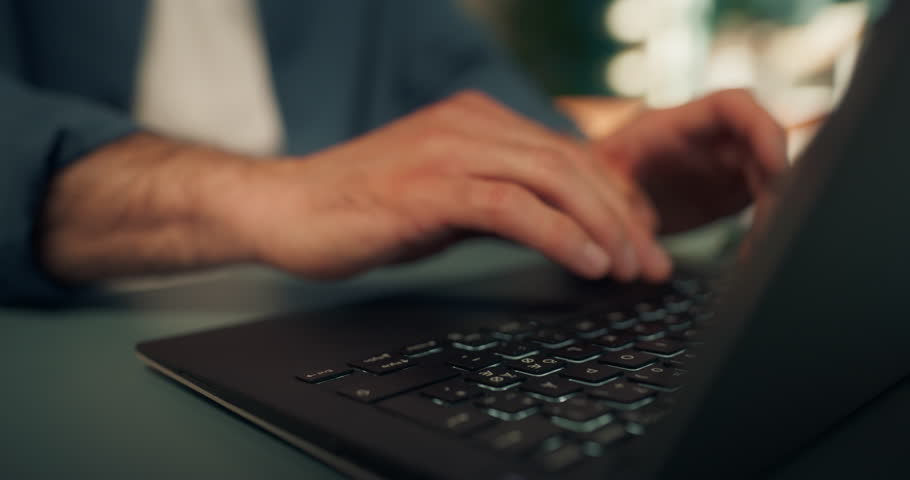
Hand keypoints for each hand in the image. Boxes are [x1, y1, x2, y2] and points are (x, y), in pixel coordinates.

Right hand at [217, 91, 672, 281]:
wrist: (287, 207)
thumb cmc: (363, 207)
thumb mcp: (446, 197)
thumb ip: (500, 200)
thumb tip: (559, 230)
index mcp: (478, 121)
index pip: (569, 154)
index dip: (615, 198)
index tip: (641, 239)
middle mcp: (470, 125)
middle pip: (574, 164)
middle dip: (623, 217)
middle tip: (652, 264)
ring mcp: (450, 151)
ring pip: (554, 180)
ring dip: (603, 228)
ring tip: (630, 269)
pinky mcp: (430, 186)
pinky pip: (512, 206)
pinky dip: (558, 234)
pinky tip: (586, 264)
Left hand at [591, 89, 787, 234]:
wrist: (590, 194)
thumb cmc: (588, 178)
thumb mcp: (598, 187)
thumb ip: (623, 208)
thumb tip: (643, 245)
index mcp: (672, 124)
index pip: (732, 105)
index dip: (761, 128)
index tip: (775, 164)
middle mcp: (706, 137)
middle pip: (762, 139)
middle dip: (777, 176)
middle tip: (773, 220)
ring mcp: (721, 162)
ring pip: (768, 171)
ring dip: (774, 206)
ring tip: (759, 244)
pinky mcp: (728, 189)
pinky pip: (760, 200)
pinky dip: (762, 225)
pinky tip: (751, 252)